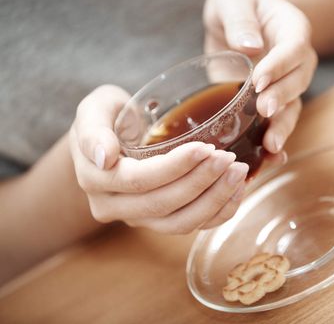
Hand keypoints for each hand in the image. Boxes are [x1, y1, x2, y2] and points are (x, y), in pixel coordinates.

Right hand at [69, 85, 247, 232]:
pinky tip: (236, 190)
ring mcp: (137, 219)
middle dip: (201, 182)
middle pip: (162, 204)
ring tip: (239, 173)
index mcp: (95, 179)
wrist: (110, 141)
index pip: (139, 180)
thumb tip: (104, 156)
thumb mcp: (94, 109)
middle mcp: (113, 207)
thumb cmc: (106, 118)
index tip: (206, 148)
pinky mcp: (159, 222)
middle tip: (230, 159)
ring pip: (179, 223)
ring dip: (214, 201)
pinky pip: (190, 226)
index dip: (175, 167)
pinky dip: (217, 213)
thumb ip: (92, 128)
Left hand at [204, 0, 317, 152]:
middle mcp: (296, 61)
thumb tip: (249, 47)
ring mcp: (286, 85)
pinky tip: (266, 160)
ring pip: (292, 108)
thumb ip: (239, 18)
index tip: (258, 80)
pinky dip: (273, 142)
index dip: (280, 65)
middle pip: (299, 81)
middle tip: (264, 110)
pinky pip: (278, 124)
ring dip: (282, 126)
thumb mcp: (230, 1)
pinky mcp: (271, 104)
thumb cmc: (235, 9)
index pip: (293, 47)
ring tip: (270, 144)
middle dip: (283, 98)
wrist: (235, 26)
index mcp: (291, 29)